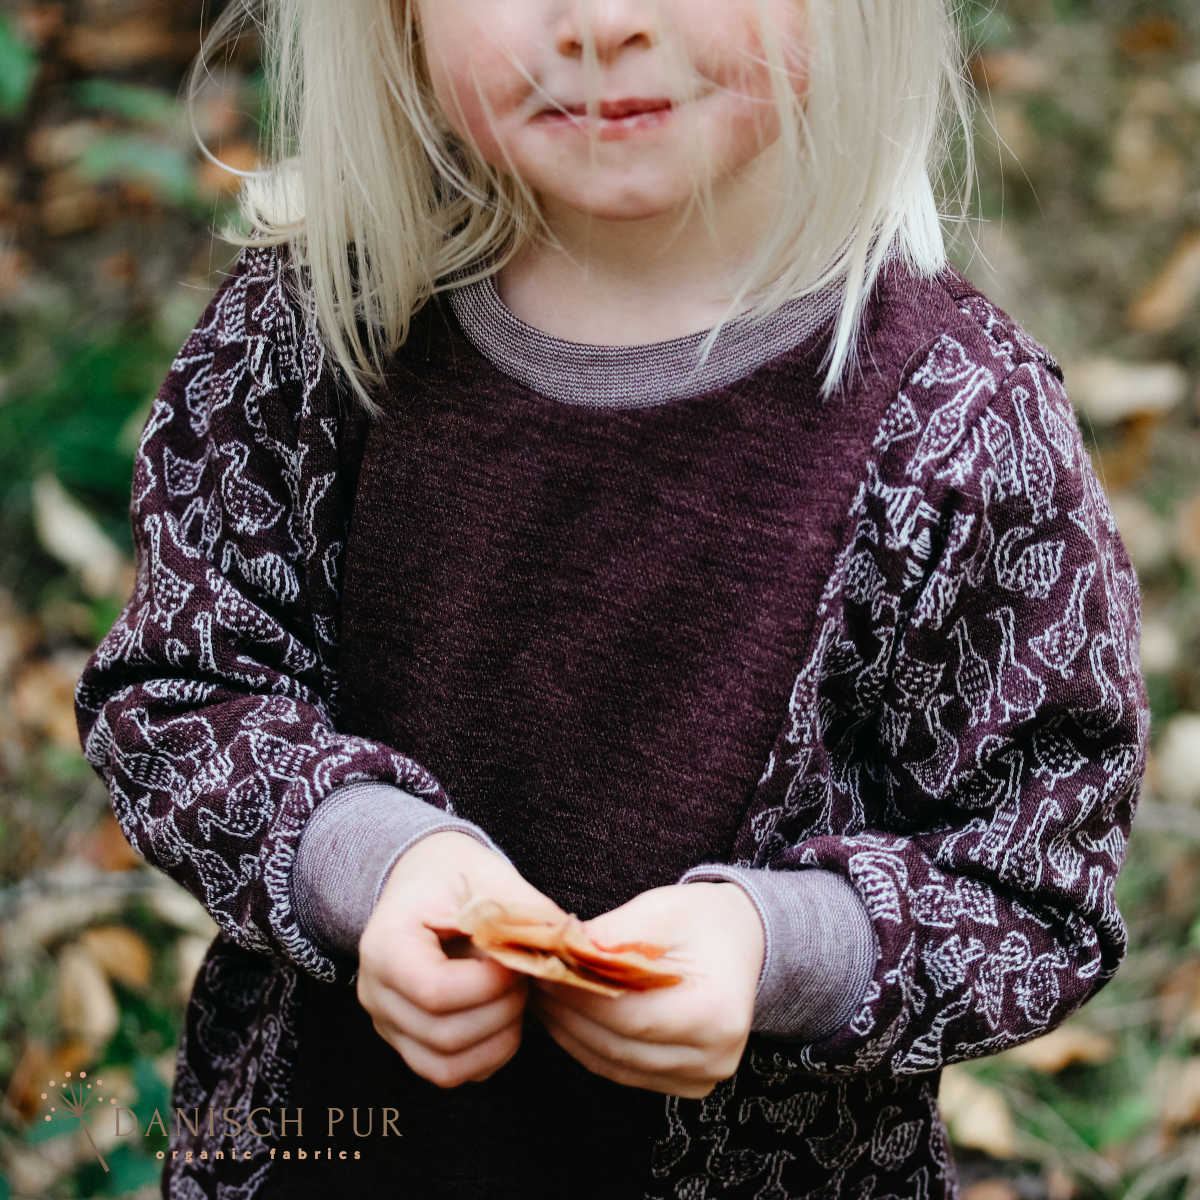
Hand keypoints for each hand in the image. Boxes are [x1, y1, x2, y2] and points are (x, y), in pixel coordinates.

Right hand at [356, 831, 567, 1088]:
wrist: (422, 879)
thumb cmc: (452, 873)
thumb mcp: (485, 874)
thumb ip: (523, 911)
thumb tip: (570, 946)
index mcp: (386, 944)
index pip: (433, 991)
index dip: (488, 985)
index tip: (516, 960)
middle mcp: (376, 992)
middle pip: (443, 1035)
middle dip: (501, 1011)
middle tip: (524, 975)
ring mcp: (389, 1024)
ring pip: (446, 1066)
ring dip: (498, 1038)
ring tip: (515, 995)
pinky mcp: (409, 1042)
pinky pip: (449, 1072)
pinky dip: (488, 1055)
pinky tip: (504, 1015)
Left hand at [527, 882, 764, 1098]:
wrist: (743, 942)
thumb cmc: (703, 920)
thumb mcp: (661, 910)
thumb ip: (613, 935)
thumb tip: (561, 953)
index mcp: (715, 1012)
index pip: (627, 1015)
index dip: (578, 997)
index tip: (542, 971)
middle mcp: (713, 1056)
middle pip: (616, 1045)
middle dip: (566, 1013)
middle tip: (533, 980)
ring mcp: (701, 1077)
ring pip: (612, 1064)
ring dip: (570, 1032)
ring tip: (544, 995)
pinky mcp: (686, 1084)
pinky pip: (622, 1070)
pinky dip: (590, 1045)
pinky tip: (568, 1015)